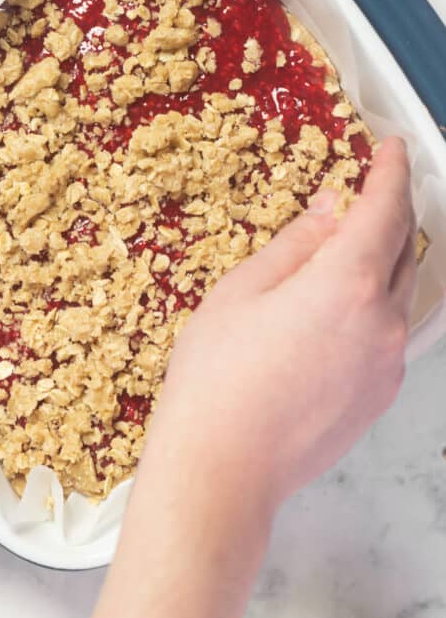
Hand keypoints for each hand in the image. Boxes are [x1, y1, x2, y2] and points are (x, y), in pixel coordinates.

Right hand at [153, 136, 416, 508]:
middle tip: (364, 194)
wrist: (223, 469)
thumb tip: (329, 211)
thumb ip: (295, 244)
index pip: (386, 209)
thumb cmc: (216, 378)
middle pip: (402, 249)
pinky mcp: (380, 397)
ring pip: (399, 293)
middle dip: (388, 215)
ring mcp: (387, 364)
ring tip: (347, 252)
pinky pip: (389, 334)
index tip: (390, 149)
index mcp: (347, 283)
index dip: (390, 173)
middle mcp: (383, 321)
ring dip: (383, 262)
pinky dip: (374, 307)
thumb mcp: (241, 292)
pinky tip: (336, 312)